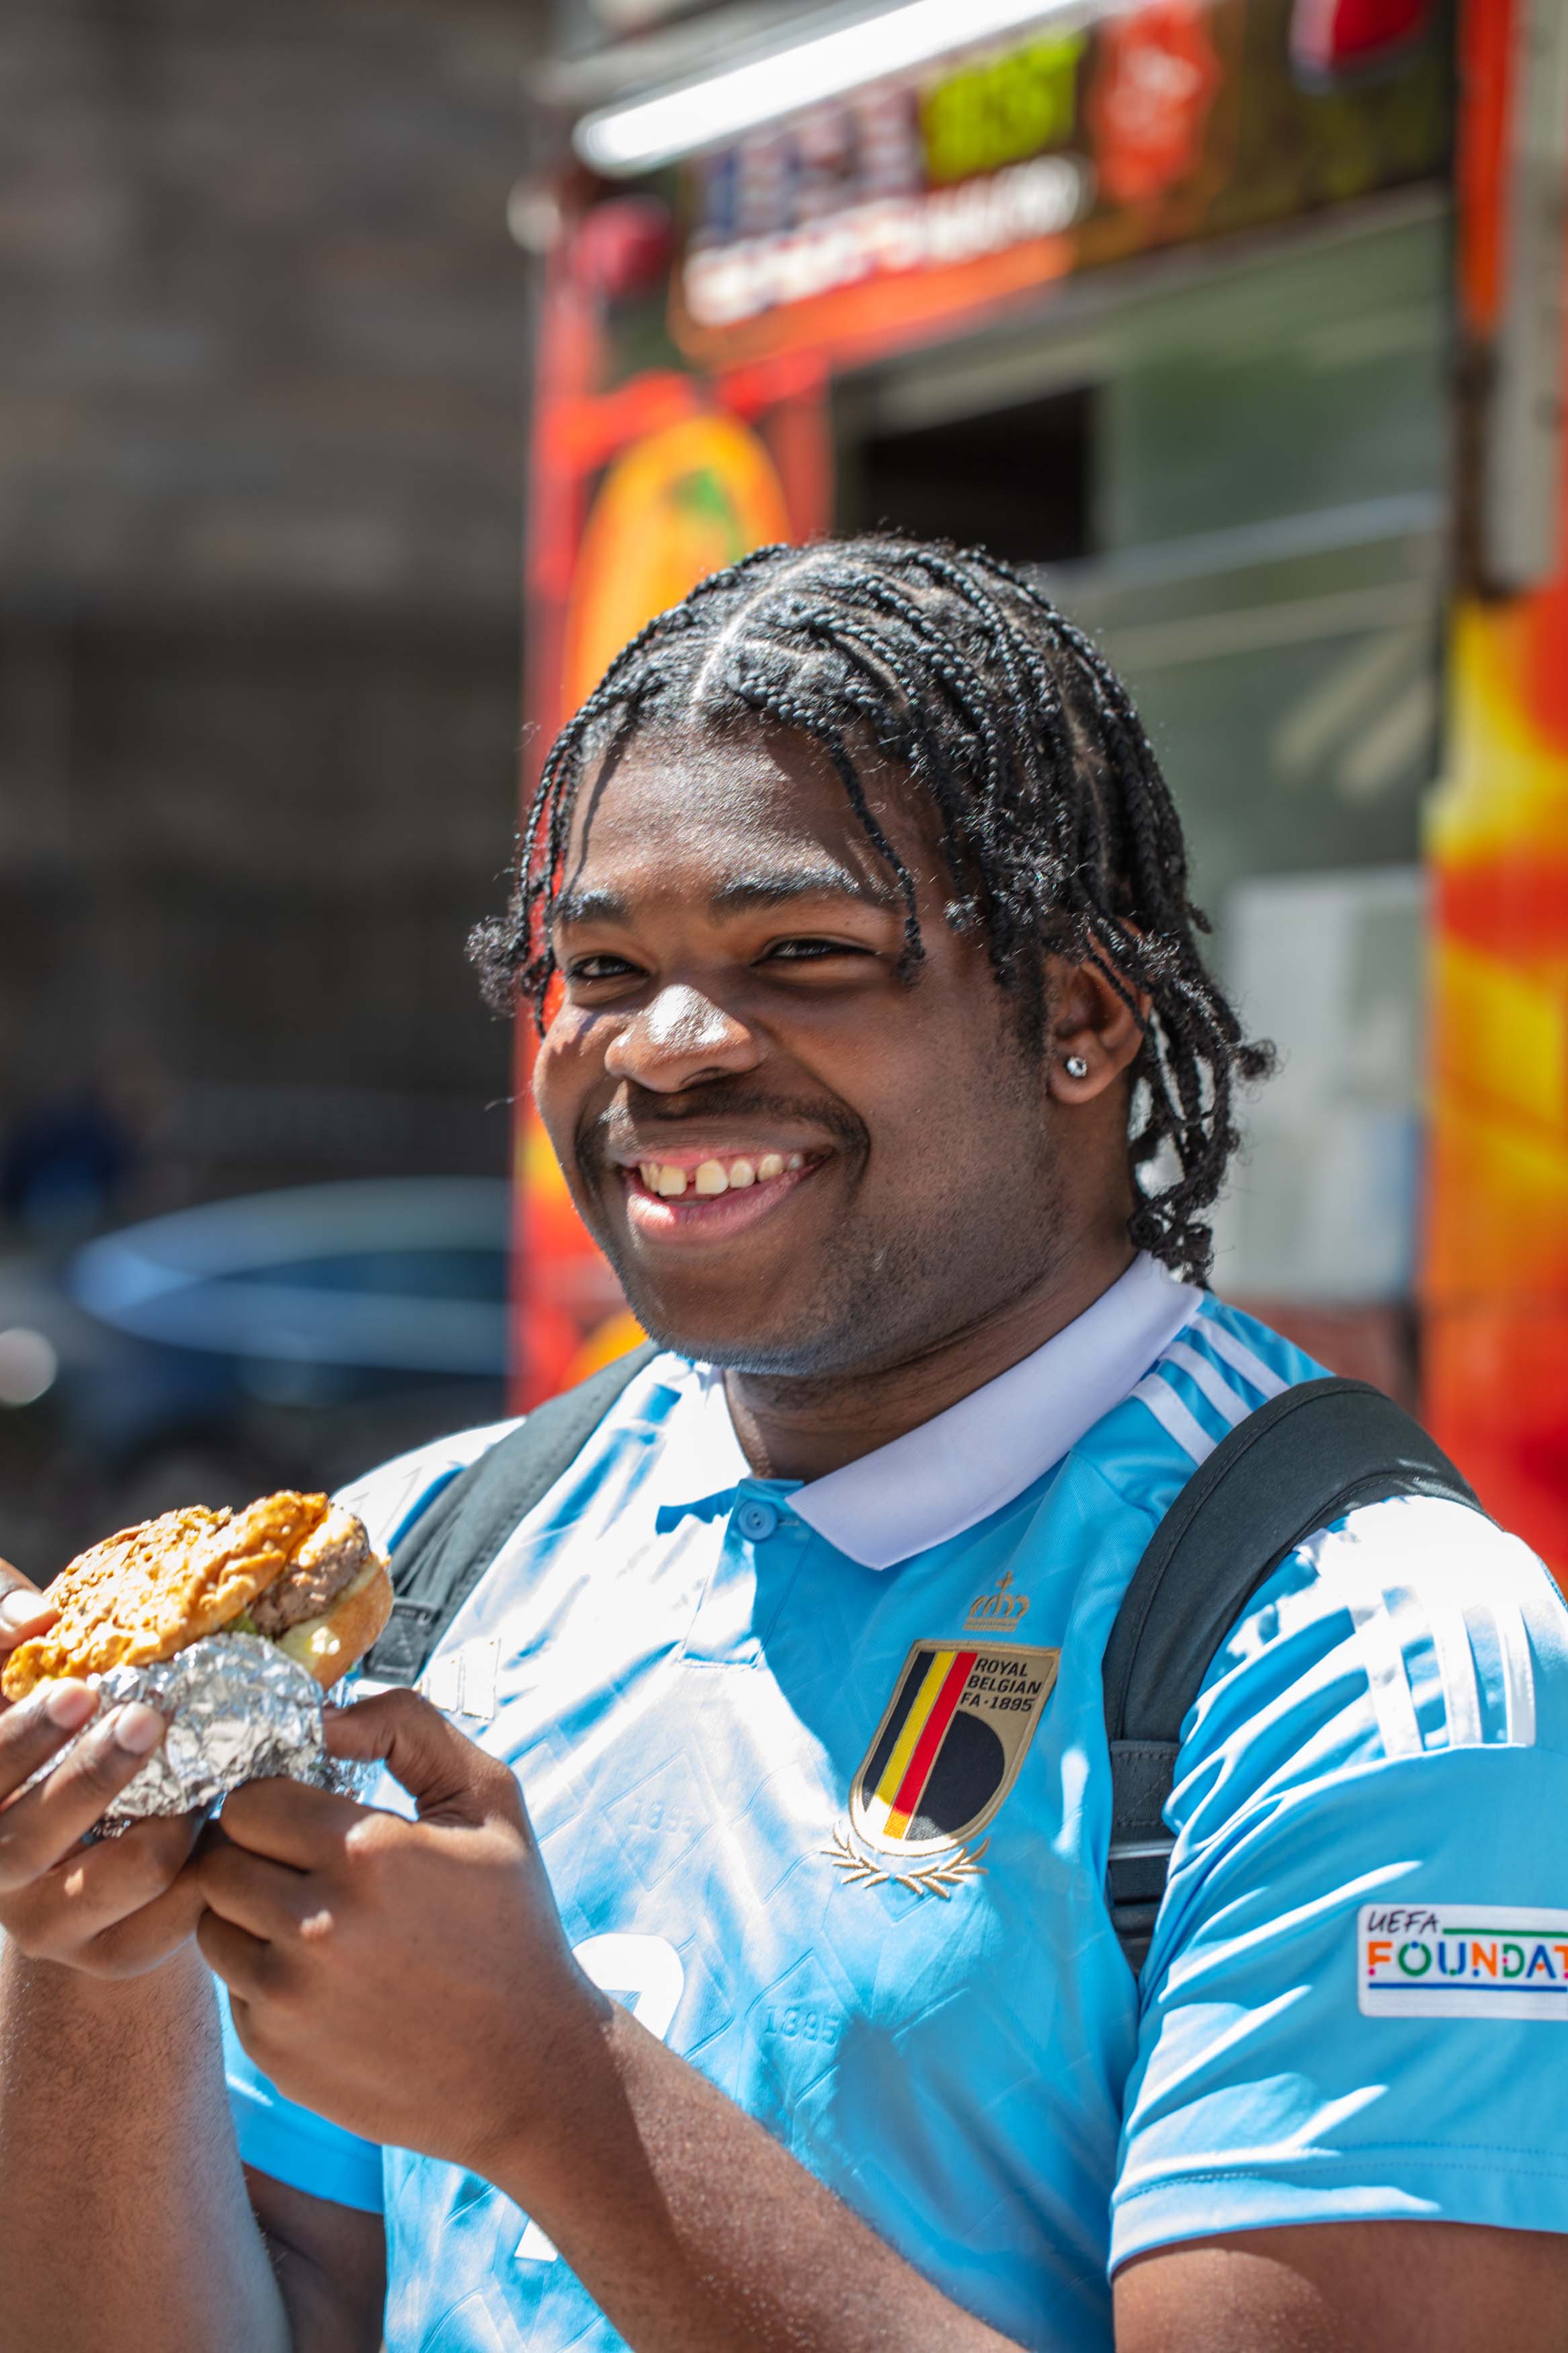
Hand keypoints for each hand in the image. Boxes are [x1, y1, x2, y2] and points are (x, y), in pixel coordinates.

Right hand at [0, 1560, 204, 1977]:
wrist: (92, 1865)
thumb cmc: (66, 1746)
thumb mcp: (39, 1692)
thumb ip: (13, 1642)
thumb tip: (34, 1615)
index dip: (21, 1733)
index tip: (80, 1687)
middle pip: (27, 1835)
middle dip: (93, 1775)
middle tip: (148, 1718)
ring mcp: (44, 1922)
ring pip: (128, 1870)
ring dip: (178, 1816)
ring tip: (207, 1772)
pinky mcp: (109, 1955)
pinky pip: (174, 1911)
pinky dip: (207, 1864)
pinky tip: (219, 1822)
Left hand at [195, 1689, 603, 2176]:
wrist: (528, 2067)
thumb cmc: (512, 1920)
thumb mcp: (488, 1798)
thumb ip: (408, 1726)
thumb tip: (325, 1715)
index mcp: (365, 1852)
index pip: (250, 1798)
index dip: (276, 1797)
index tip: (306, 1810)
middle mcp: (316, 1925)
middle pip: (217, 1858)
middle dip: (251, 1849)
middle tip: (297, 1859)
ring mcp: (288, 1997)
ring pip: (210, 1921)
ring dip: (245, 1909)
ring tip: (307, 1912)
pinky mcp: (274, 2052)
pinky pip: (231, 1987)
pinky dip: (263, 1972)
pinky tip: (324, 1974)